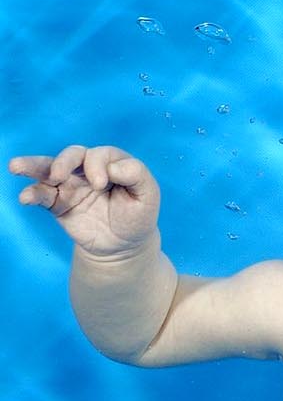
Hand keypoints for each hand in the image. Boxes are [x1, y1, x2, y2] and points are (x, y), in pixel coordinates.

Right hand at [10, 145, 160, 258]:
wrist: (123, 246)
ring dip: (33, 166)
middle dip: (65, 161)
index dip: (98, 165)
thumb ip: (137, 175)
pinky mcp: (59, 204)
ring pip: (50, 169)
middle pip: (74, 154)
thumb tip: (114, 167)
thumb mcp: (149, 195)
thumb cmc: (138, 216)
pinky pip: (42, 195)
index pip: (101, 154)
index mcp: (114, 164)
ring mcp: (72, 186)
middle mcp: (90, 170)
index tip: (101, 185)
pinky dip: (32, 194)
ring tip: (16, 166)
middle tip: (60, 175)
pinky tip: (25, 197)